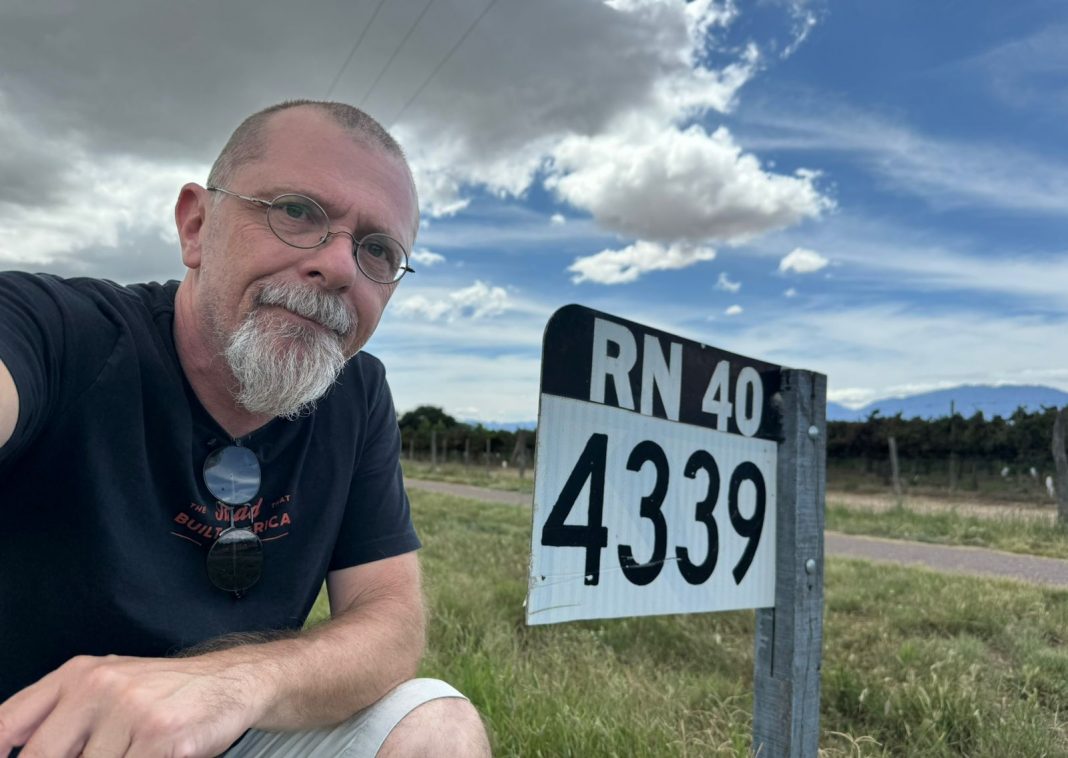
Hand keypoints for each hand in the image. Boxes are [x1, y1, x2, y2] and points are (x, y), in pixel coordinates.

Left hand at [0, 654, 264, 756]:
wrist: (230, 681)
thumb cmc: (164, 691)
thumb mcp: (107, 685)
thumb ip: (59, 714)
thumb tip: (13, 748)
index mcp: (78, 674)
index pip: (8, 723)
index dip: (0, 751)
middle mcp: (99, 686)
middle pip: (41, 757)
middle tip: (99, 754)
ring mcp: (130, 710)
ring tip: (134, 751)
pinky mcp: (161, 736)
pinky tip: (155, 754)